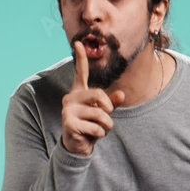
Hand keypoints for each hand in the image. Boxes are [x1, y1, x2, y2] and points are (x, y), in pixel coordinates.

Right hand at [62, 41, 124, 155]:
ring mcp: (67, 109)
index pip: (80, 73)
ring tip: (99, 130)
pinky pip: (96, 127)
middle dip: (109, 109)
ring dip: (106, 126)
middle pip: (99, 95)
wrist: (78, 147)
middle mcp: (70, 98)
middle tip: (107, 120)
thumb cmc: (90, 126)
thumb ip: (111, 103)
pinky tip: (90, 136)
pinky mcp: (68, 123)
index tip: (79, 43)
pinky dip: (99, 134)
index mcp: (78, 92)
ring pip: (100, 114)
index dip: (80, 58)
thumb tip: (121, 94)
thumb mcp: (103, 113)